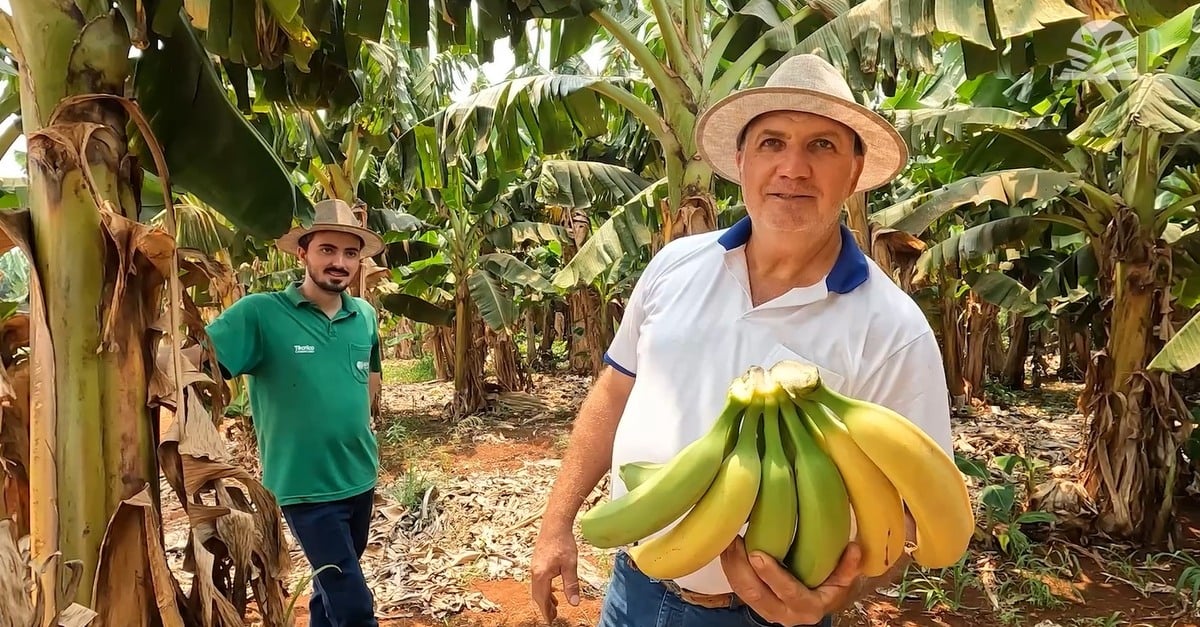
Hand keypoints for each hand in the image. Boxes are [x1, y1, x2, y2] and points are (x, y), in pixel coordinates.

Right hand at [530, 526, 580, 623]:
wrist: (554, 525)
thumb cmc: (563, 543)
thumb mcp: (570, 565)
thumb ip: (571, 585)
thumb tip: (574, 603)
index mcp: (541, 575)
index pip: (542, 599)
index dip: (546, 612)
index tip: (550, 622)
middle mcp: (534, 572)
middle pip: (537, 596)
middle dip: (545, 608)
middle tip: (554, 617)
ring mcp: (534, 567)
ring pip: (537, 589)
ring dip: (545, 599)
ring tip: (554, 606)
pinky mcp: (537, 562)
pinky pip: (539, 581)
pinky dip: (545, 589)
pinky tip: (553, 590)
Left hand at [720, 536, 862, 625]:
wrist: (816, 604)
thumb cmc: (829, 587)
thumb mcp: (843, 580)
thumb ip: (848, 567)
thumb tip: (854, 547)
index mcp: (809, 607)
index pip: (788, 592)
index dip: (772, 575)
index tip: (757, 553)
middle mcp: (785, 614)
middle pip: (757, 594)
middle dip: (741, 568)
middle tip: (734, 540)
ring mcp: (768, 611)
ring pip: (743, 592)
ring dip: (732, 566)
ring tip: (727, 539)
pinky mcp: (755, 605)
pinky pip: (738, 589)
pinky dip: (730, 568)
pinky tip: (726, 548)